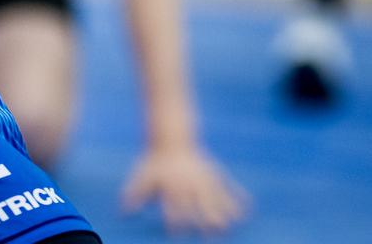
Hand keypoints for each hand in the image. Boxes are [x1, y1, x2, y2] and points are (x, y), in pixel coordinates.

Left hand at [121, 141, 248, 234]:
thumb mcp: (143, 176)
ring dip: (224, 213)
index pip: (174, 209)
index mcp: (171, 187)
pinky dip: (239, 197)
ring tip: (229, 227)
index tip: (177, 238)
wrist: (171, 137)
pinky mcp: (214, 173)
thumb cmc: (155, 161)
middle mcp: (189, 185)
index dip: (175, 224)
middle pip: (199, 207)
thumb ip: (135, 195)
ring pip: (217, 199)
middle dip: (204, 223)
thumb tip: (123, 214)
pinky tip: (248, 210)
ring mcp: (204, 179)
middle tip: (210, 238)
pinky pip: (229, 186)